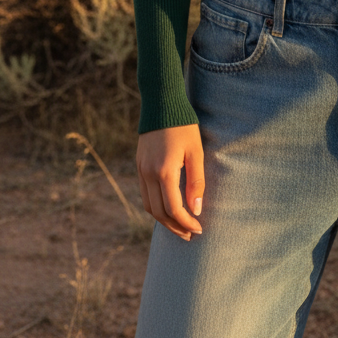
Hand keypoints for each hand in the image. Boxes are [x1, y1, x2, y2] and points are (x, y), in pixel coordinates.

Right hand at [136, 123, 204, 240]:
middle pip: (159, 213)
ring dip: (164, 220)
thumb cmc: (183, 126)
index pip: (173, 209)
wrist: (161, 103)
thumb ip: (196, 182)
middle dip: (175, 227)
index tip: (198, 229)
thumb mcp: (196, 152)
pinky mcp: (139, 165)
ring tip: (180, 226)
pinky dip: (156, 206)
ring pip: (149, 206)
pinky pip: (145, 194)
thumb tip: (196, 209)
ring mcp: (141, 170)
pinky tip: (168, 208)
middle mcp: (148, 174)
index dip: (186, 223)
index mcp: (164, 171)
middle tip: (190, 234)